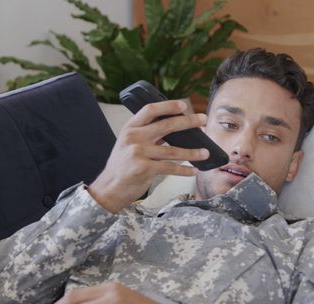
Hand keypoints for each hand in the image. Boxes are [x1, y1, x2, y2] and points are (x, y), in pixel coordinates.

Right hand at [88, 100, 208, 212]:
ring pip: (173, 151)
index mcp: (130, 128)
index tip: (183, 105)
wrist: (108, 189)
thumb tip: (172, 129)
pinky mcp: (145, 169)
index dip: (167, 106)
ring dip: (192, 152)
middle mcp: (134, 138)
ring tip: (205, 152)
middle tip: (203, 120)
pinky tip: (193, 171)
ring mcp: (139, 153)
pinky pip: (170, 168)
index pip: (150, 110)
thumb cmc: (121, 166)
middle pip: (166, 125)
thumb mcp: (128, 144)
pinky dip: (184, 170)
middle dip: (188, 122)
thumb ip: (147, 135)